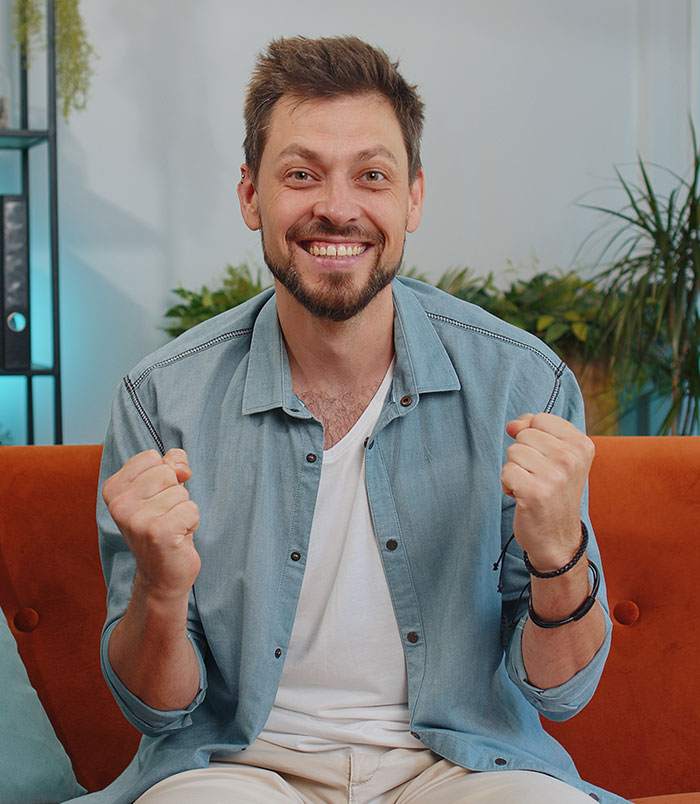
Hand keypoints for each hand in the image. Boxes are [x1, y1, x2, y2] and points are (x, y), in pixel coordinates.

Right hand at [102, 449, 200, 599]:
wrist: (161, 574)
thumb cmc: (162, 527)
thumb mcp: (162, 490)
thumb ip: (171, 465)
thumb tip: (179, 463)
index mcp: (113, 489)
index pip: (151, 457)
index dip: (165, 474)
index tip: (157, 497)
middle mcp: (119, 504)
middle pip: (167, 473)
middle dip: (176, 493)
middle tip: (165, 516)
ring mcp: (137, 519)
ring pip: (181, 492)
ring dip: (184, 509)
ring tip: (171, 527)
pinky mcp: (158, 532)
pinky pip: (191, 509)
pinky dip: (192, 522)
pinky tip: (179, 536)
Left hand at [501, 413, 593, 571]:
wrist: (558, 538)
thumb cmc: (554, 493)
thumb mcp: (558, 457)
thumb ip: (537, 431)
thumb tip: (514, 424)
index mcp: (582, 445)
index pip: (540, 419)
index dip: (532, 435)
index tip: (543, 457)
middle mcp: (571, 458)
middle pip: (524, 435)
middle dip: (524, 455)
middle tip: (538, 477)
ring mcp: (554, 476)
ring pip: (513, 452)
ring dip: (516, 470)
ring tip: (532, 486)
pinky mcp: (535, 492)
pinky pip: (506, 472)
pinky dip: (508, 485)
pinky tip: (523, 497)